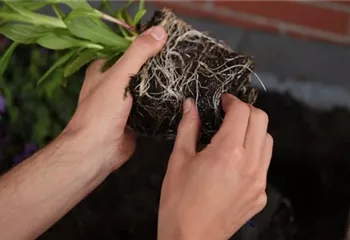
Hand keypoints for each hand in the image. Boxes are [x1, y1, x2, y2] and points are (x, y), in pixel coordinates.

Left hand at [63, 26, 167, 172]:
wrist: (98, 150)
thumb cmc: (101, 111)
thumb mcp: (120, 76)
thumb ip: (138, 53)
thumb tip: (160, 31)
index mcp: (104, 69)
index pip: (126, 50)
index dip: (144, 43)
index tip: (166, 39)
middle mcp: (113, 84)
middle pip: (139, 68)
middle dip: (156, 64)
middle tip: (179, 56)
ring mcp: (125, 102)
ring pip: (146, 87)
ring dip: (161, 84)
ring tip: (183, 73)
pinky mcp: (136, 117)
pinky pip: (152, 105)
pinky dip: (162, 101)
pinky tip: (178, 95)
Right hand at [158, 94, 272, 239]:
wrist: (190, 239)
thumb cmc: (179, 201)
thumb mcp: (178, 160)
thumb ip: (188, 128)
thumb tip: (190, 105)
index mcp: (228, 151)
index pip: (242, 112)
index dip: (232, 101)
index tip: (223, 102)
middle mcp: (250, 163)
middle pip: (261, 121)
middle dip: (246, 111)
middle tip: (229, 114)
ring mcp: (259, 181)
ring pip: (268, 141)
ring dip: (253, 131)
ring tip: (234, 135)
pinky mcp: (260, 195)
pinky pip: (264, 165)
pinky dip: (254, 154)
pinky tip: (235, 162)